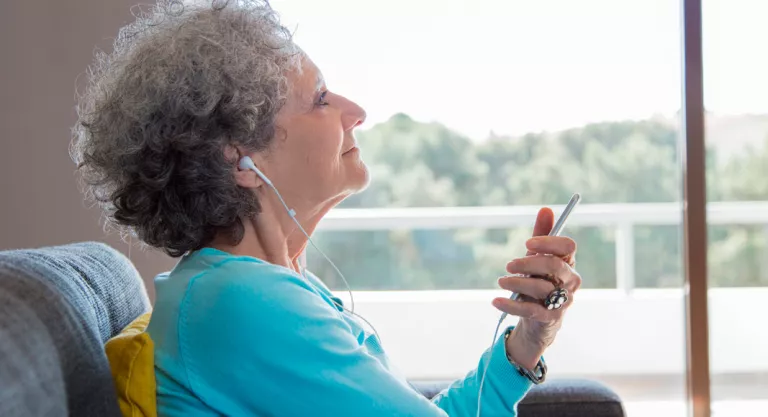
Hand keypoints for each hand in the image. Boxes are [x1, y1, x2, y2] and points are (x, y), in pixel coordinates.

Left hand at [493, 207, 580, 369]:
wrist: (537, 320)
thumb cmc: (538, 282)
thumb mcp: (536, 258)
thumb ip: (542, 236)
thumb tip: (545, 209)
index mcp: (568, 263)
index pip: (568, 247)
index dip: (548, 242)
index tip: (527, 243)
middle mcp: (570, 281)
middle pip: (554, 265)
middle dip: (528, 262)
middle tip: (509, 265)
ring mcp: (563, 301)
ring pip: (542, 288)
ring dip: (517, 283)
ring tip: (501, 281)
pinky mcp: (551, 318)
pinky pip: (531, 310)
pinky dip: (511, 305)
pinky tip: (496, 301)